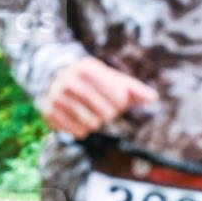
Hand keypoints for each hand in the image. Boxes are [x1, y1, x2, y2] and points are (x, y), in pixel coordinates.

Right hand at [38, 57, 158, 137]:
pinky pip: (77, 132)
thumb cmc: (92, 81)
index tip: (115, 101)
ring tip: (90, 114)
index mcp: (87, 68)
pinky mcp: (48, 112)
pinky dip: (82, 130)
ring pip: (91, 124)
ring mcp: (56, 96)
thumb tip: (153, 97)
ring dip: (96, 123)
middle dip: (108, 114)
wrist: (52, 78)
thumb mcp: (111, 78)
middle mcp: (69, 80)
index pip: (118, 97)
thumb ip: (133, 88)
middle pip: (106, 113)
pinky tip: (78, 120)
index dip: (121, 104)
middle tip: (102, 110)